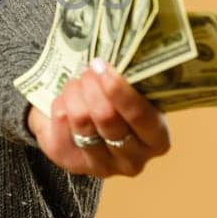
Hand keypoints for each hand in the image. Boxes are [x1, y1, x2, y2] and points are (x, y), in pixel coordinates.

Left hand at [26, 57, 171, 176]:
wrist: (83, 120)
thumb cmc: (115, 101)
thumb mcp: (132, 92)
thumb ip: (133, 80)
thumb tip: (122, 51)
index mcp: (157, 140)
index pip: (140, 116)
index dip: (118, 89)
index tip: (101, 66)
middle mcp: (133, 160)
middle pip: (107, 118)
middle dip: (92, 86)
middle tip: (88, 70)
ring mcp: (102, 166)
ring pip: (82, 120)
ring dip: (75, 93)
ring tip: (76, 82)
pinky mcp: (72, 164)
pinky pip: (61, 124)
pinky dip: (59, 104)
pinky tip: (65, 99)